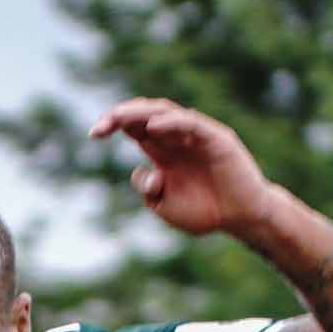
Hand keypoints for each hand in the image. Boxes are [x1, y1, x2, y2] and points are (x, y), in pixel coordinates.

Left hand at [88, 97, 274, 239]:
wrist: (239, 218)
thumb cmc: (205, 211)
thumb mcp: (165, 206)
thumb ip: (148, 190)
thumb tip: (138, 172)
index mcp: (163, 151)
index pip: (135, 129)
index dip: (114, 125)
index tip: (93, 134)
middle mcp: (177, 138)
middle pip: (146, 116)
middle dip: (121, 117)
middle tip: (101, 126)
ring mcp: (196, 135)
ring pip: (166, 114)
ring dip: (142, 114)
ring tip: (120, 117)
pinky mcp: (215, 138)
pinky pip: (190, 124)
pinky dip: (171, 123)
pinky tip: (152, 127)